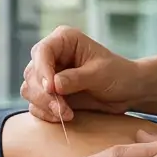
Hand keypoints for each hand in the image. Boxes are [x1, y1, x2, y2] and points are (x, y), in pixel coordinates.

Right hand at [21, 26, 144, 123]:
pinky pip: (36, 104)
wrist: (127, 91)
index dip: (43, 70)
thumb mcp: (100, 74)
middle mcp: (52, 55)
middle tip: (62, 110)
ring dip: (44, 105)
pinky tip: (63, 117)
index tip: (51, 89)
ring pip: (30, 90)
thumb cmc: (118, 75)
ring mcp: (48, 74)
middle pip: (32, 73)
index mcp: (64, 40)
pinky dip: (45, 113)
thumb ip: (77, 78)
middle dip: (44, 94)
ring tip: (66, 115)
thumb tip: (54, 85)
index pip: (42, 51)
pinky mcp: (49, 93)